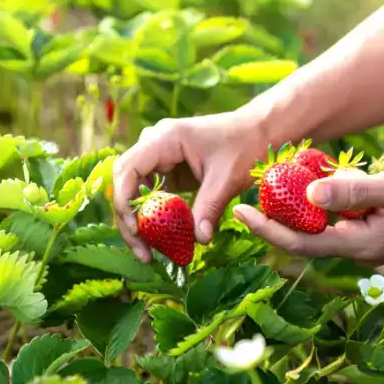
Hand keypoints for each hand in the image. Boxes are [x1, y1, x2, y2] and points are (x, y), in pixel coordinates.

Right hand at [113, 111, 265, 260]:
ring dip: (140, 221)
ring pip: (135, 191)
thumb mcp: (226, 177)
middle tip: (142, 251)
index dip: (124, 201)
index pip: (127, 170)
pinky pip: (152, 195)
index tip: (136, 230)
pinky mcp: (167, 170)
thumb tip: (200, 239)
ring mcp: (159, 157)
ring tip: (149, 252)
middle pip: (125, 182)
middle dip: (128, 219)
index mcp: (164, 138)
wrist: (259, 131)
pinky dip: (155, 217)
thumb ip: (209, 207)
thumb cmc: (244, 145)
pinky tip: (162, 239)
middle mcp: (154, 145)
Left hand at [232, 164, 383, 265]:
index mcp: (362, 245)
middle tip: (247, 193)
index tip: (239, 212)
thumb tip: (310, 193)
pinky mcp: (377, 233)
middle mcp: (361, 250)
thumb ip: (355, 191)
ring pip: (323, 229)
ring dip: (299, 210)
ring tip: (274, 182)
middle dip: (275, 218)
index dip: (267, 230)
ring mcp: (370, 243)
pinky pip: (341, 221)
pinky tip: (315, 182)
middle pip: (305, 238)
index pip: (301, 244)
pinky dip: (324, 204)